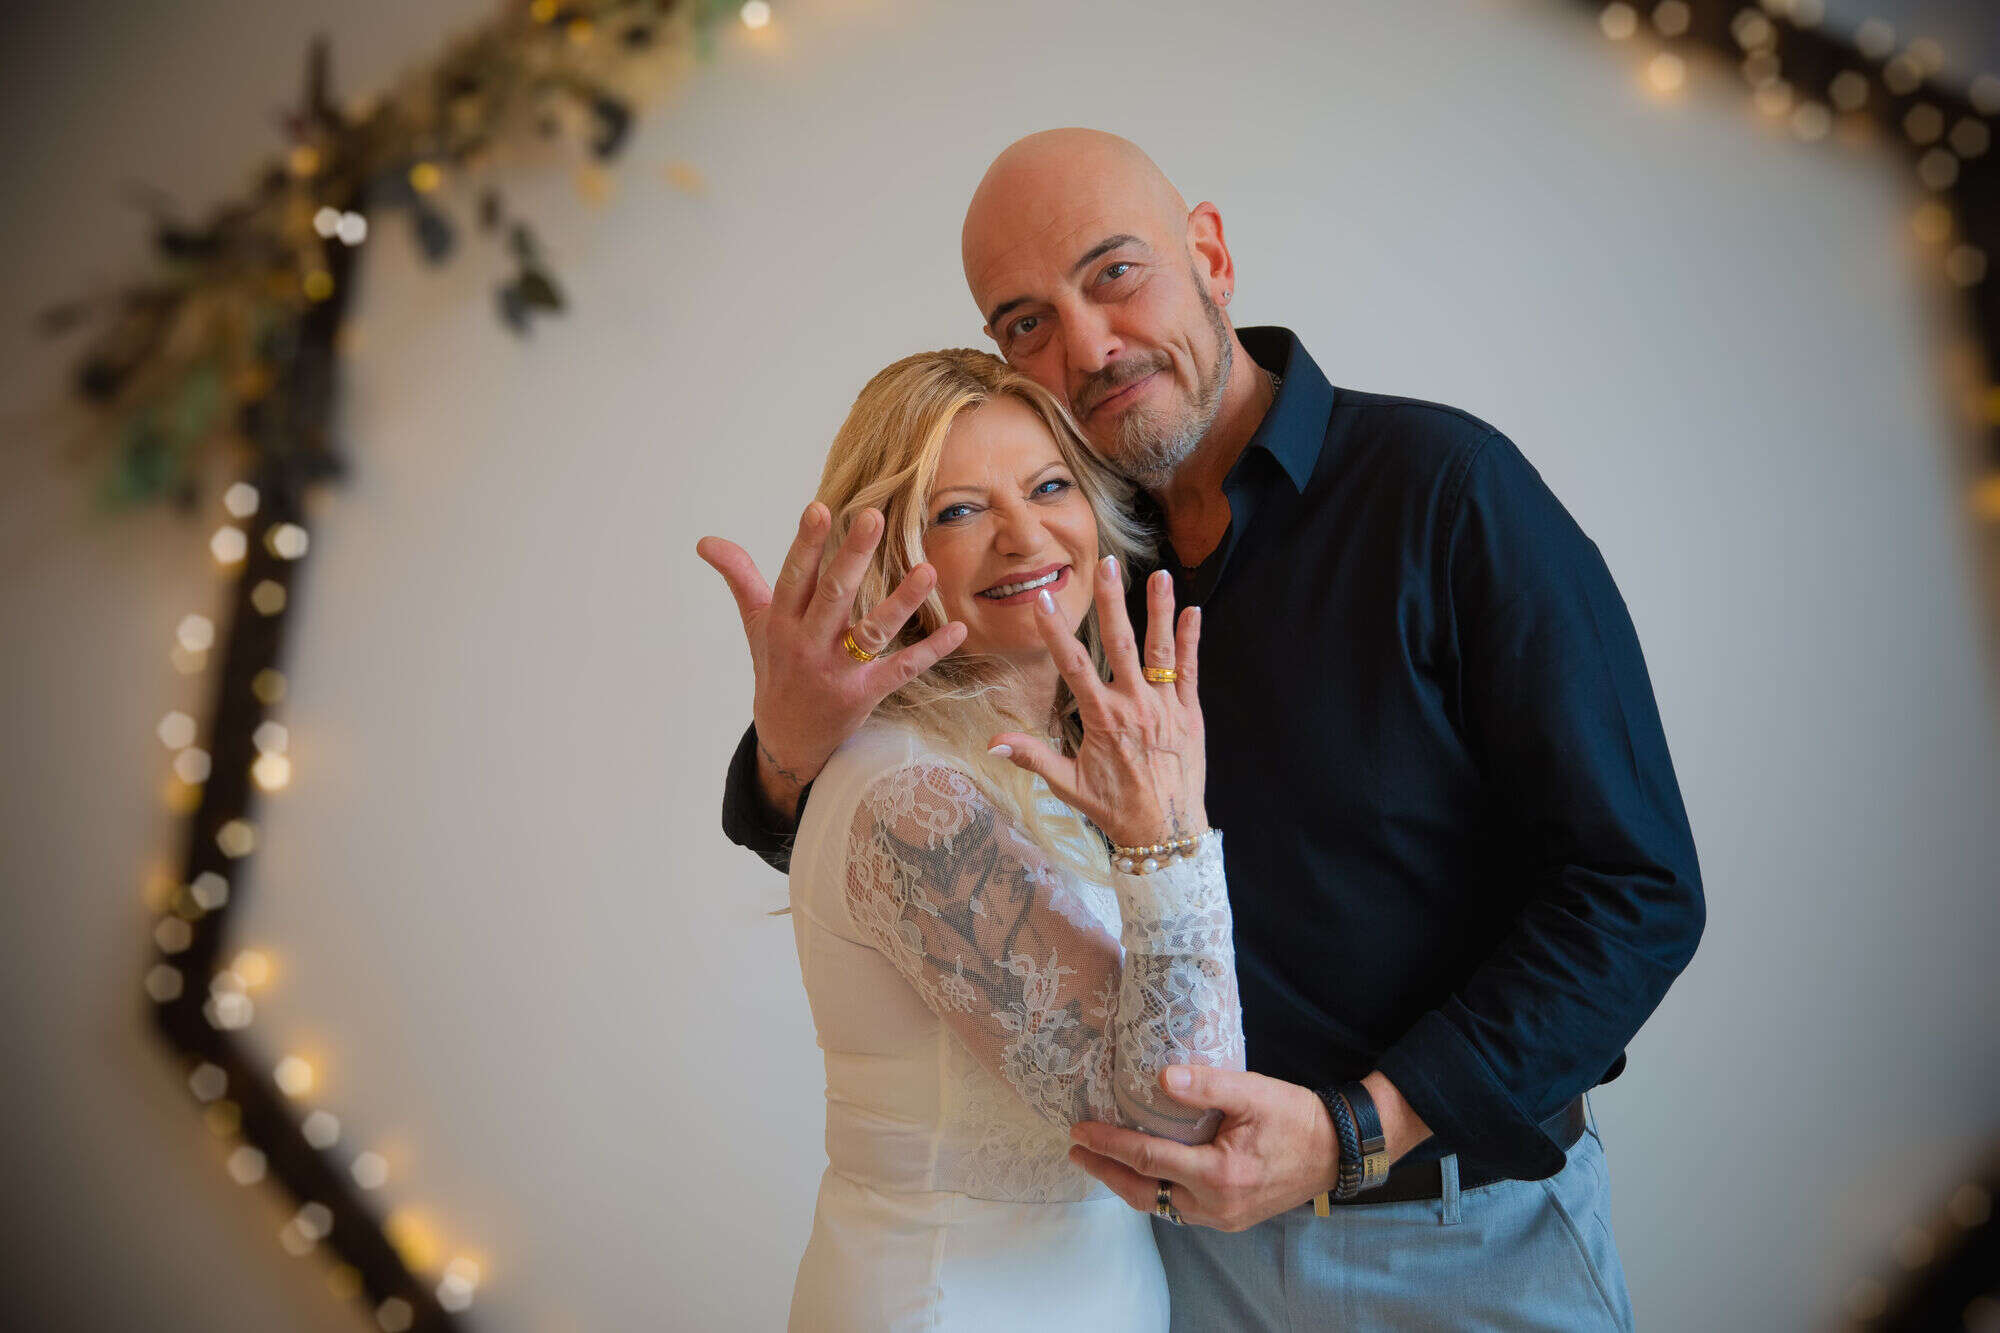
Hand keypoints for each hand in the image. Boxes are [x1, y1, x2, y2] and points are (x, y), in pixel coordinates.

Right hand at [698, 503, 967, 816]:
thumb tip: (706, 540)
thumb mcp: (756, 624)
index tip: (820, 508)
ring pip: (871, 633)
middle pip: (832, 597)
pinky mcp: (865, 696)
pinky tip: (958, 629)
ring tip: (928, 570)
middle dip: (851, 557)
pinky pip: (901, 670)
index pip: (794, 577)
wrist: (787, 740)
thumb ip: (739, 577)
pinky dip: (931, 651)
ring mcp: (837, 673)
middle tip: (874, 517)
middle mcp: (807, 645)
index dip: (806, 544)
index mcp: (781, 623)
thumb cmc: (777, 668)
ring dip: (901, 603)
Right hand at [988, 559, 1205, 848]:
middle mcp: (1133, 706)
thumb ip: (1033, 758)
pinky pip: (1189, 671)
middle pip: (1120, 644)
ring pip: (1160, 650)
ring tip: (1159, 575)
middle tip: (1107, 566)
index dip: (1056, 631)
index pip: (1073, 665)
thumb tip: (992, 744)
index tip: (1043, 600)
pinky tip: (1193, 612)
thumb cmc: (1115, 809)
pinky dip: (1191, 641)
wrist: (1166, 832)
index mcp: (1101, 720)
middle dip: (1112, 602)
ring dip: (1159, 611)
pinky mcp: (1190, 714)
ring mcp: (1165, 708)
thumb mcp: (1068, 786)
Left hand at [1066, 1065, 1340, 1232]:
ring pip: (1160, 1206)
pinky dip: (1154, 1191)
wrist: (1336, 1150)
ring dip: (1127, 1184)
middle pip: (1144, 1193)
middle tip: (1076, 1150)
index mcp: (1219, 1174)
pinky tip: (1143, 1173)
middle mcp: (1216, 1206)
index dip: (1109, 1144)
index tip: (1080, 1129)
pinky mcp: (1230, 1218)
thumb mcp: (1253, 1092)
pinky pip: (1180, 1210)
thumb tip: (1161, 1079)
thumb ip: (1207, 1086)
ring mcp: (1223, 1218)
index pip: (1148, 1159)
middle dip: (1105, 1171)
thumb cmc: (1296, 1117)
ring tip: (1100, 1161)